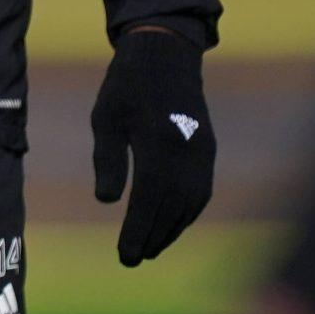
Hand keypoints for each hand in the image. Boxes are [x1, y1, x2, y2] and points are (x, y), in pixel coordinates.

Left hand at [91, 27, 214, 265]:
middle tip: (132, 259)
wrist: (165, 54)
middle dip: (153, 236)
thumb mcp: (106, 118)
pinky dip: (186, 212)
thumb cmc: (125, 85)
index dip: (138, 230)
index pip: (149, 200)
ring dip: (171, 229)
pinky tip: (171, 223)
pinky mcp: (208, 150)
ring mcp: (203, 153)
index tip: (125, 256)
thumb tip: (106, 202)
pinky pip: (200, 191)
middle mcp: (187, 154)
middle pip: (172, 208)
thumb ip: (108, 160)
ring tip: (150, 248)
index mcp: (159, 145)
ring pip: (190, 204)